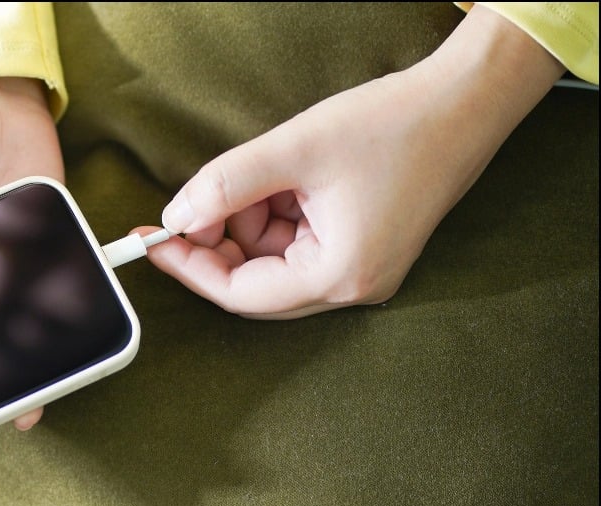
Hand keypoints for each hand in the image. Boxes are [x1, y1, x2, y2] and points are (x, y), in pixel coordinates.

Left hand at [144, 5, 564, 319]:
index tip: (152, 239)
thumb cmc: (393, 124)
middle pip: (255, 285)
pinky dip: (276, 215)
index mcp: (340, 276)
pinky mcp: (365, 248)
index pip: (240, 294)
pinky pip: (298, 245)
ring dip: (249, 222)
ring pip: (273, 262)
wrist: (465, 101)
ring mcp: (362, 269)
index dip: (190, 266)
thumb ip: (226, 186)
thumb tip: (176, 218)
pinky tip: (284, 177)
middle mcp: (353, 286)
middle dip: (219, 243)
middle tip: (192, 203)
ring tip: (262, 172)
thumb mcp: (293, 150)